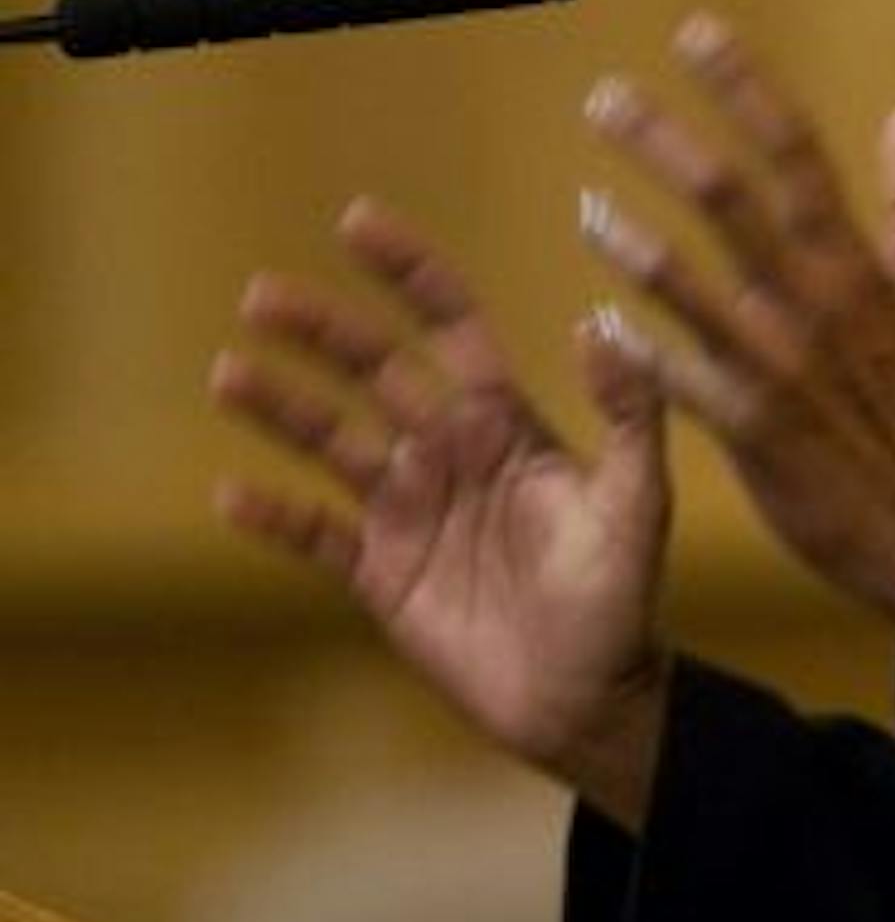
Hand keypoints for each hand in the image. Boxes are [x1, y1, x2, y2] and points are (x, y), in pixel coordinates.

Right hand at [211, 197, 672, 830]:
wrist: (591, 701)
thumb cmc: (623, 596)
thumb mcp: (638, 502)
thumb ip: (630, 417)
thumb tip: (602, 325)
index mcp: (508, 421)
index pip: (449, 324)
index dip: (407, 271)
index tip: (356, 220)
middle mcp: (450, 451)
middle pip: (374, 371)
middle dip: (323, 329)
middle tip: (262, 294)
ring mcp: (410, 510)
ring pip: (332, 442)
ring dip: (282, 407)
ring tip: (229, 371)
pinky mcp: (381, 574)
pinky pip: (315, 535)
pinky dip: (274, 515)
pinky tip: (229, 491)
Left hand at [578, 14, 894, 654]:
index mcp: (859, 266)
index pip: (798, 153)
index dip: (746, 90)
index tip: (697, 34)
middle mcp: (815, 303)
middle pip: (732, 202)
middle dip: (664, 143)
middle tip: (605, 96)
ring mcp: (777, 366)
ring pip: (691, 287)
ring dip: (631, 241)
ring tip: (585, 201)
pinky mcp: (747, 428)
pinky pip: (676, 378)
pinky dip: (634, 348)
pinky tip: (593, 320)